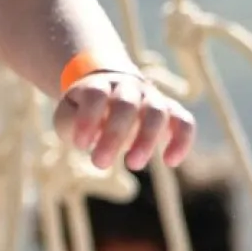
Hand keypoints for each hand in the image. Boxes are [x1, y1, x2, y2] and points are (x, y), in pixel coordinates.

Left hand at [55, 69, 194, 172]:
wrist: (110, 89)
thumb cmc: (84, 109)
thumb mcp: (67, 114)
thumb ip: (69, 122)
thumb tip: (86, 139)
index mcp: (100, 85)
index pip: (96, 95)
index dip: (88, 119)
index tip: (79, 145)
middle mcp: (128, 88)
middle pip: (126, 104)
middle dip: (114, 135)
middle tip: (99, 163)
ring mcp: (151, 98)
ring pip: (157, 112)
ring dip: (147, 139)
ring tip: (132, 165)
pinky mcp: (170, 113)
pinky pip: (184, 121)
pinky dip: (182, 140)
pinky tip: (171, 161)